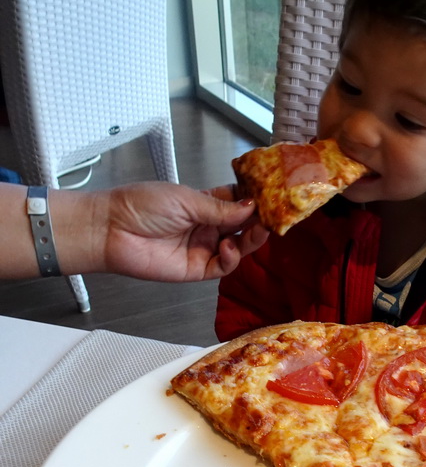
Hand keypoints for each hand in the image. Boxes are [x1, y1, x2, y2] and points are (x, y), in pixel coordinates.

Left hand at [101, 182, 267, 281]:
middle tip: (272, 216)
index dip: (255, 200)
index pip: (238, 202)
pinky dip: (231, 258)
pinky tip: (227, 246)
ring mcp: (203, 248)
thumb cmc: (140, 206)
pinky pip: (223, 267)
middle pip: (243, 226)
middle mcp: (207, 226)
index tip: (272, 197)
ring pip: (238, 247)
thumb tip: (251, 206)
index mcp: (204, 203)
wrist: (111, 229)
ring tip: (258, 230)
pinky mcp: (196, 269)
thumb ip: (220, 207)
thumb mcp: (185, 199)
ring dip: (251, 239)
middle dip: (259, 221)